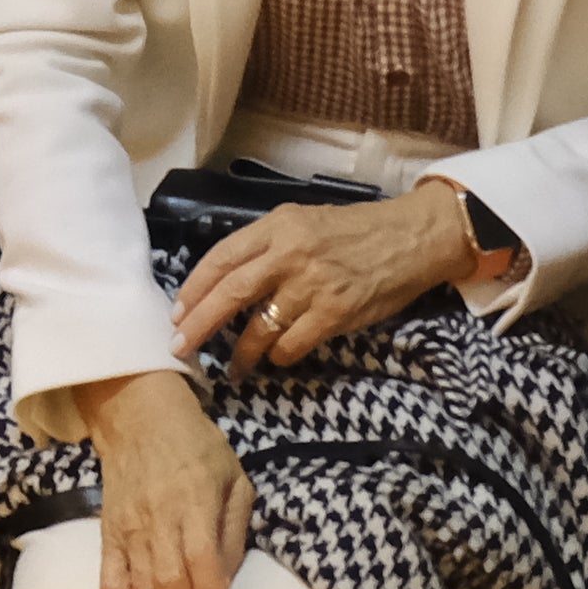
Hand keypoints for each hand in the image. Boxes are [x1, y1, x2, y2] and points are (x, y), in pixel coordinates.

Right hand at [82, 370, 251, 588]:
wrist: (140, 418)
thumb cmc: (198, 448)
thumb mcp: (235, 478)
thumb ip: (233, 530)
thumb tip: (227, 579)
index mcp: (195, 501)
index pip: (201, 562)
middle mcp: (158, 519)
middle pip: (169, 584)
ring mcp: (128, 529)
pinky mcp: (107, 536)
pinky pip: (110, 583)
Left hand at [173, 189, 487, 367]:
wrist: (411, 239)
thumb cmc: (356, 232)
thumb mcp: (306, 222)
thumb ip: (268, 246)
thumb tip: (226, 284)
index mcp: (279, 225)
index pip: (222, 257)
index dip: (194, 288)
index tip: (177, 312)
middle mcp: (291, 252)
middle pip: (230, 292)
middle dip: (199, 324)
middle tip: (179, 347)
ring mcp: (313, 285)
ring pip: (258, 328)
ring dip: (240, 352)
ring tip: (233, 366)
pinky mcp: (334, 314)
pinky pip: (291, 346)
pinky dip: (278, 357)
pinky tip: (277, 358)